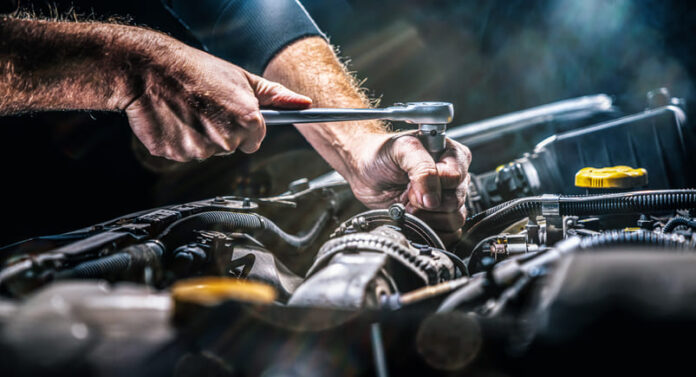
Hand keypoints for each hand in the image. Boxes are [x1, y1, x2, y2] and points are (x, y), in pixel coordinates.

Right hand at [124, 38, 311, 161]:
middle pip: (231, 147)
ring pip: (207, 152)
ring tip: (187, 110)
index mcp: (247, 121)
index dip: (244, 125)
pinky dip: (179, 140)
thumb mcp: (242, 78)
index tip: (231, 113)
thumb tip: (305, 104)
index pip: (256, 140)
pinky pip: (184, 153)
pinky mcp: (175, 155)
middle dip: (222, 131)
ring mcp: (200, 150)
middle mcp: (226, 140)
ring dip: (199, 136)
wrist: (148, 70)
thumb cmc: (197, 71)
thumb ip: (275, 96)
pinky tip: (173, 119)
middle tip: (205, 106)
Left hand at [346, 133, 471, 244]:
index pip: (455, 177)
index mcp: (451, 155)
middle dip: (426, 203)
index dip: (433, 185)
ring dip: (427, 218)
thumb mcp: (402, 149)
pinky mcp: (437, 218)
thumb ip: (422, 168)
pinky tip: (414, 218)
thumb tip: (433, 199)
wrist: (364, 170)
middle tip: (407, 194)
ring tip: (409, 206)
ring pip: (454, 219)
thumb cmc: (381, 153)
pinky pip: (449, 233)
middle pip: (455, 201)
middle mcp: (452, 178)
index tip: (411, 183)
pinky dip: (429, 230)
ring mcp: (445, 199)